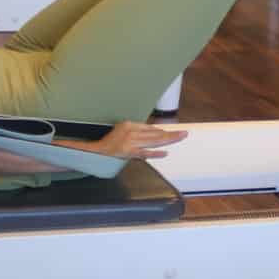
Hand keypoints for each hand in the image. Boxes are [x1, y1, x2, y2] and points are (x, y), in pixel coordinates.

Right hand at [63, 123, 191, 159]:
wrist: (94, 152)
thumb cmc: (108, 142)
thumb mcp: (121, 131)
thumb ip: (136, 132)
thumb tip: (154, 132)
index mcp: (129, 124)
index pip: (149, 129)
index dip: (162, 132)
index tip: (173, 133)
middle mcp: (130, 131)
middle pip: (154, 133)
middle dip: (170, 134)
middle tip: (184, 133)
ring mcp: (129, 142)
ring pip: (152, 141)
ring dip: (168, 140)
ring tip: (180, 138)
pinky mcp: (127, 152)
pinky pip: (144, 153)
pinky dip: (155, 153)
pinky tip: (165, 153)